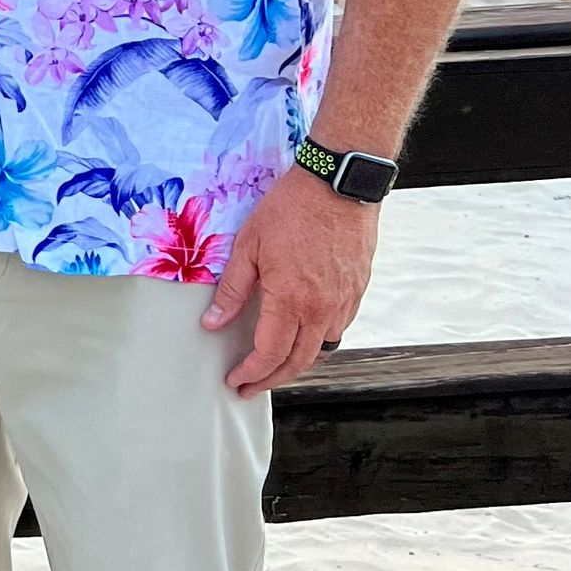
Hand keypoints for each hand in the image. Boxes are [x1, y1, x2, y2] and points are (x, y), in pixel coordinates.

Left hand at [200, 165, 377, 393]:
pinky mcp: (357, 290)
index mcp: (291, 299)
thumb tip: (213, 323)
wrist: (338, 184)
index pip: (270, 354)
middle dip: (272, 380)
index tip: (236, 381)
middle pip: (298, 362)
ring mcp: (344, 301)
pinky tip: (302, 333)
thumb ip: (232, 290)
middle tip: (251, 386)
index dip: (251, 373)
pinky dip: (318, 340)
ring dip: (296, 363)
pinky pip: (338, 328)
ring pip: (321, 348)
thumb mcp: (248, 244)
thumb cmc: (292, 208)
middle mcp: (322, 308)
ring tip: (274, 364)